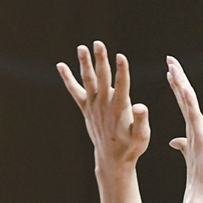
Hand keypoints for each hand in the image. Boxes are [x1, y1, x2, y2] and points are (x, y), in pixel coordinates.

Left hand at [57, 42, 149, 169]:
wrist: (113, 160)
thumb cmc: (131, 147)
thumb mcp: (142, 137)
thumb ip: (141, 121)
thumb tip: (140, 106)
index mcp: (119, 110)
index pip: (121, 87)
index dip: (122, 71)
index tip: (120, 57)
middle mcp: (104, 105)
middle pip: (102, 79)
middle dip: (101, 61)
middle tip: (98, 43)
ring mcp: (93, 106)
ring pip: (88, 81)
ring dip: (85, 64)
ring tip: (82, 48)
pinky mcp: (86, 109)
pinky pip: (75, 92)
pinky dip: (68, 79)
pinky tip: (60, 65)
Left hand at [166, 57, 202, 200]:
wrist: (202, 193)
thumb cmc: (198, 177)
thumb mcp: (187, 156)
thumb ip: (182, 145)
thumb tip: (173, 141)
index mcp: (192, 130)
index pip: (183, 103)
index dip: (176, 86)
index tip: (169, 72)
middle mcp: (197, 127)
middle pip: (186, 97)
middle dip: (179, 78)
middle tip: (170, 60)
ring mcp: (200, 131)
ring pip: (190, 103)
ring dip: (182, 84)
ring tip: (173, 68)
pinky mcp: (202, 138)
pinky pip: (195, 116)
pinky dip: (190, 102)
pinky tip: (185, 89)